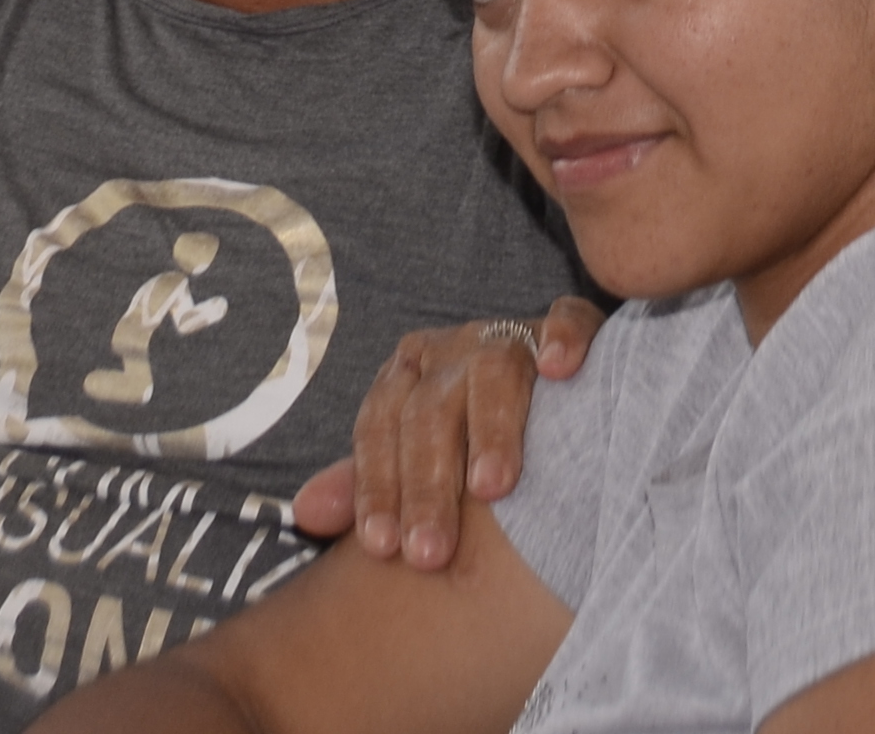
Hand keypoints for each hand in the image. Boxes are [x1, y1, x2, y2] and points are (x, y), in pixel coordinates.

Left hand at [291, 300, 601, 569]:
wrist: (559, 396)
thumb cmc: (475, 441)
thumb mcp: (416, 460)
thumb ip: (367, 484)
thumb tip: (304, 513)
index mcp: (408, 377)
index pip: (378, 427)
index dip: (376, 486)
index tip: (382, 547)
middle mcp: (453, 352)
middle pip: (429, 411)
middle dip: (427, 484)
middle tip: (430, 554)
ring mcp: (512, 335)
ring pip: (493, 370)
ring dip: (490, 429)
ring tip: (492, 489)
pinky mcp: (571, 327)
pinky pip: (567, 320)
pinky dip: (562, 338)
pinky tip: (560, 370)